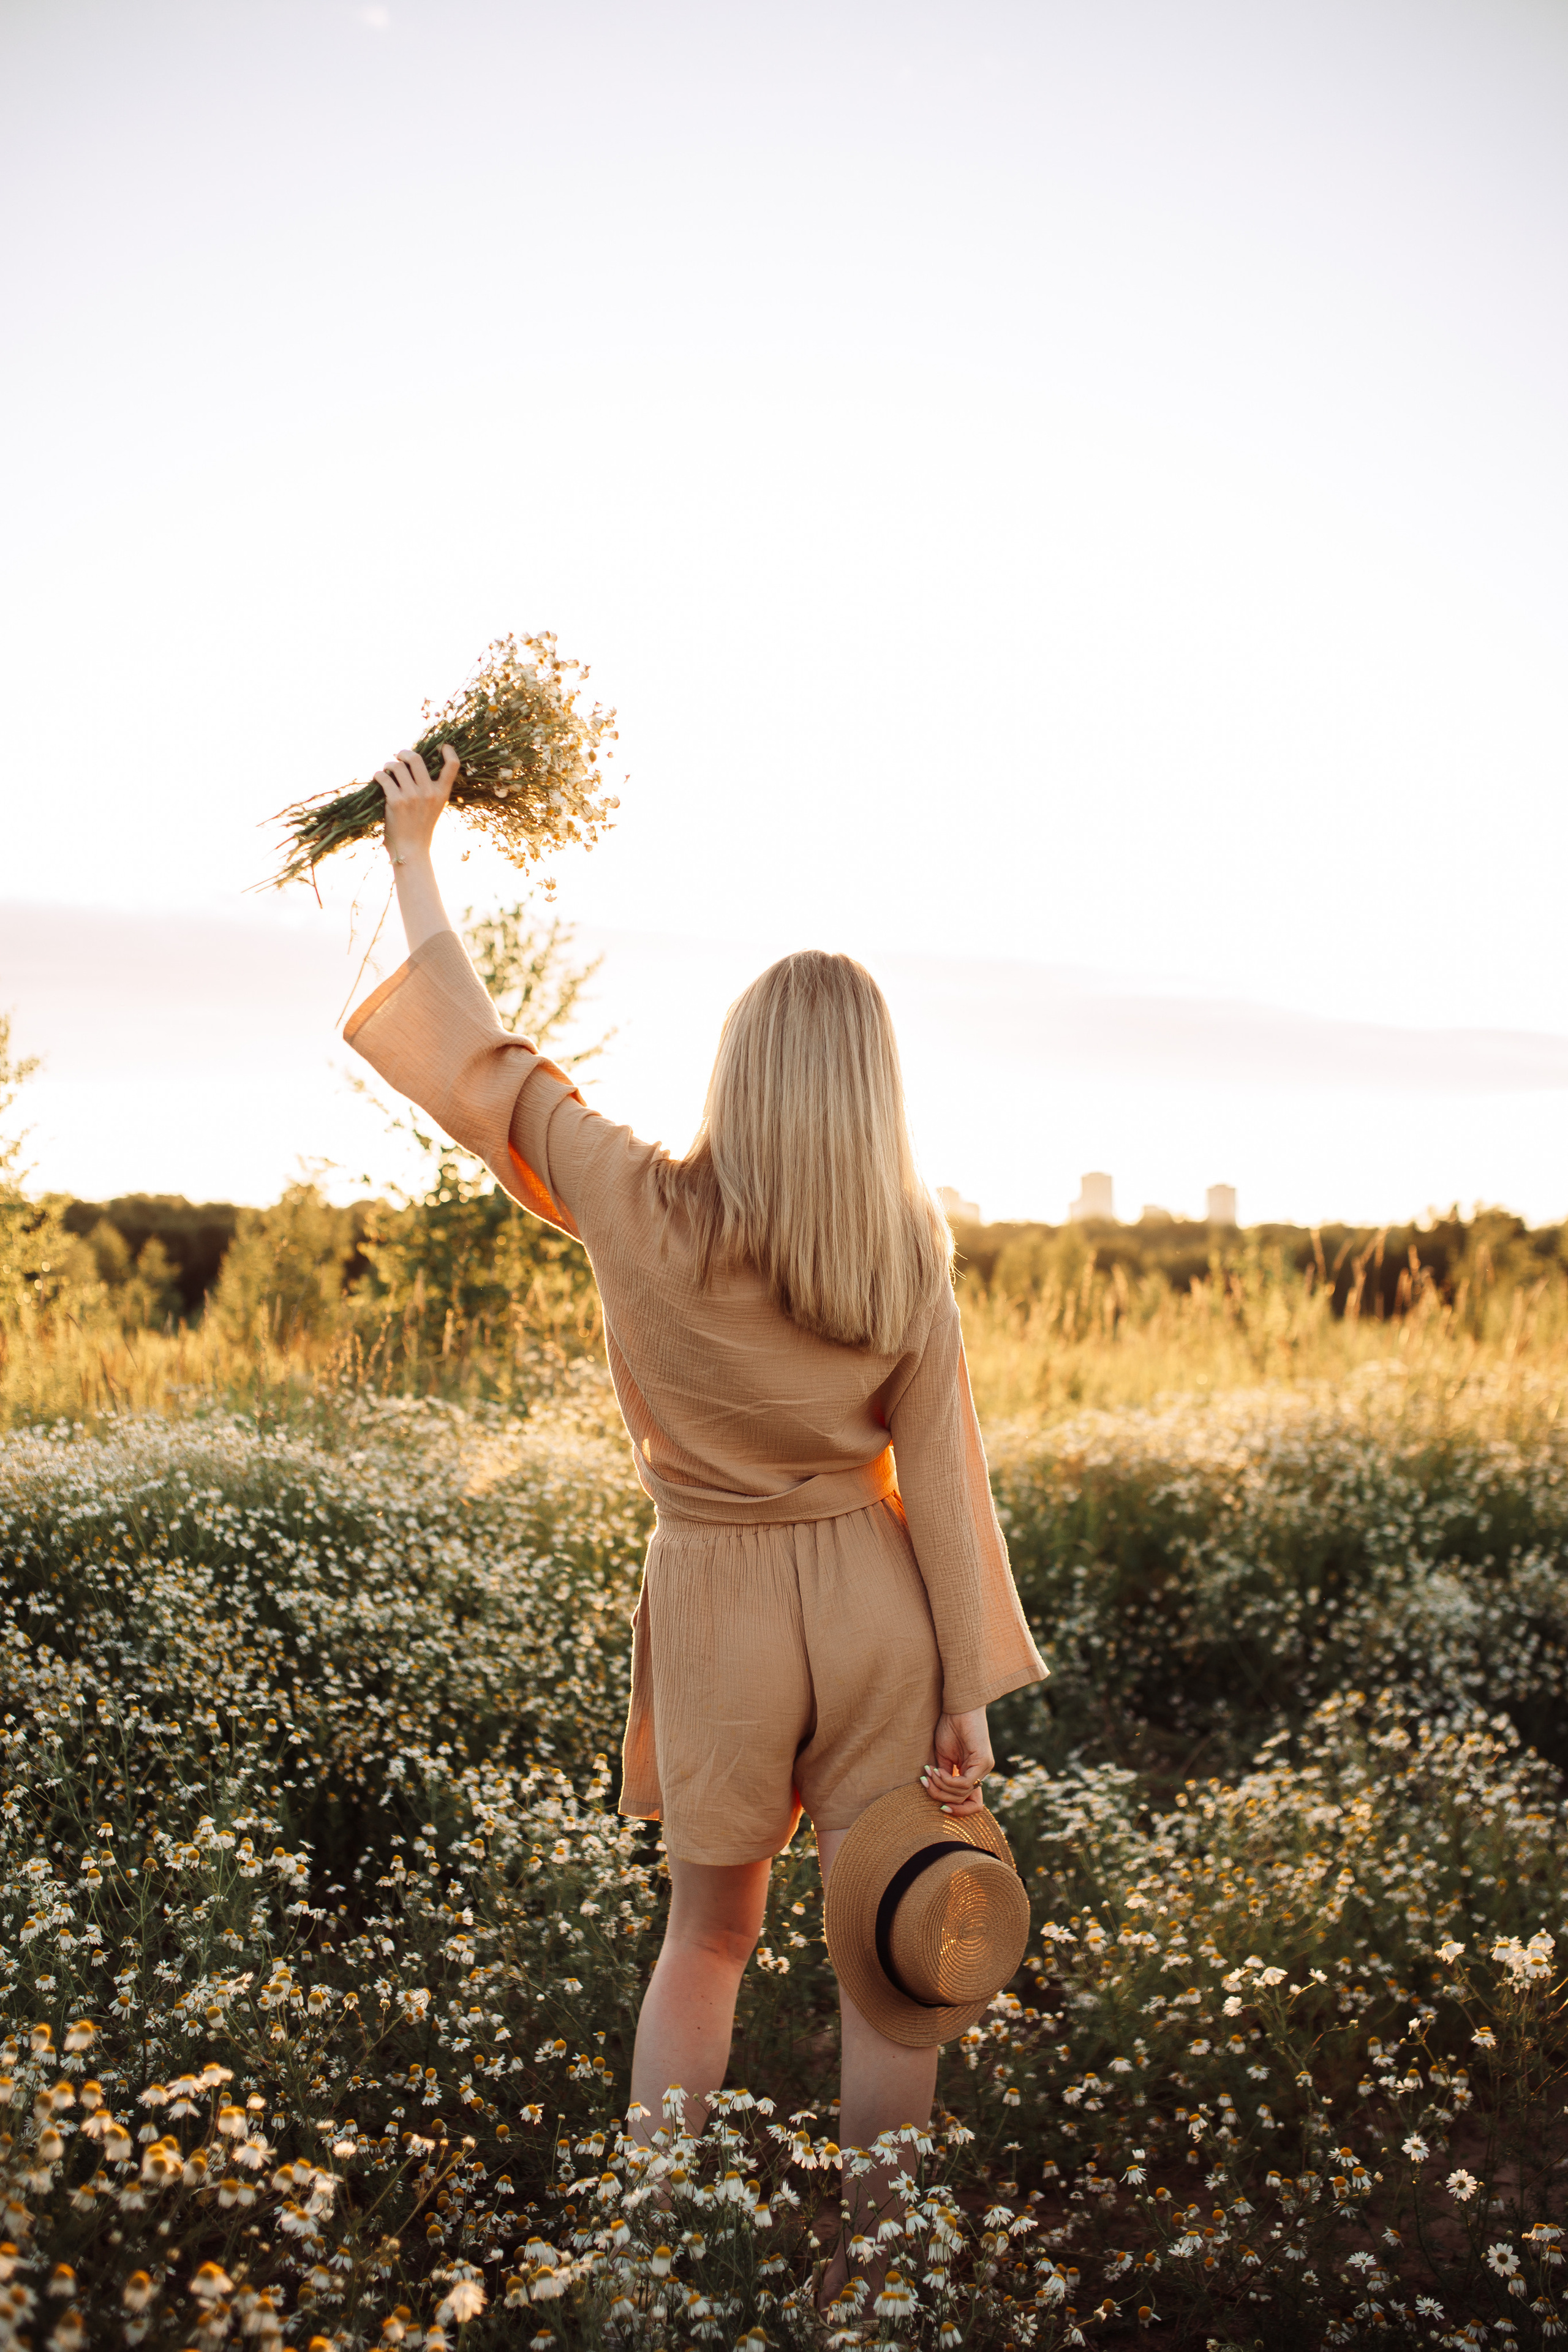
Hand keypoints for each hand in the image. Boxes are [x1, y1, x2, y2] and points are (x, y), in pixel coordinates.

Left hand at [376, 745, 457, 865]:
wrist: (411, 850)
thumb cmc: (420, 827)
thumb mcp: (434, 807)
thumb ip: (430, 788)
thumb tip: (414, 764)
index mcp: (442, 793)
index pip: (453, 766)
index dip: (449, 751)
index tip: (442, 746)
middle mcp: (429, 793)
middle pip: (416, 758)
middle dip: (404, 753)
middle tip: (398, 756)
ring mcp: (412, 797)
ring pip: (397, 766)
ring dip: (389, 765)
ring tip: (386, 770)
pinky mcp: (396, 801)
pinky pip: (384, 778)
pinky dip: (378, 775)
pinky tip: (378, 778)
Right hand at [920, 1706, 992, 1816]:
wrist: (957, 1707)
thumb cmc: (949, 1727)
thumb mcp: (943, 1758)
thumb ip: (943, 1777)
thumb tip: (937, 1796)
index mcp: (973, 1773)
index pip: (971, 1804)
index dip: (955, 1810)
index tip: (938, 1806)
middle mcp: (982, 1774)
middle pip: (965, 1802)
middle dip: (941, 1797)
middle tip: (926, 1783)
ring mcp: (985, 1768)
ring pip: (962, 1793)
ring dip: (941, 1787)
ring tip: (929, 1773)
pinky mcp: (983, 1762)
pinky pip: (964, 1783)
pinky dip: (947, 1780)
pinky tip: (937, 1770)